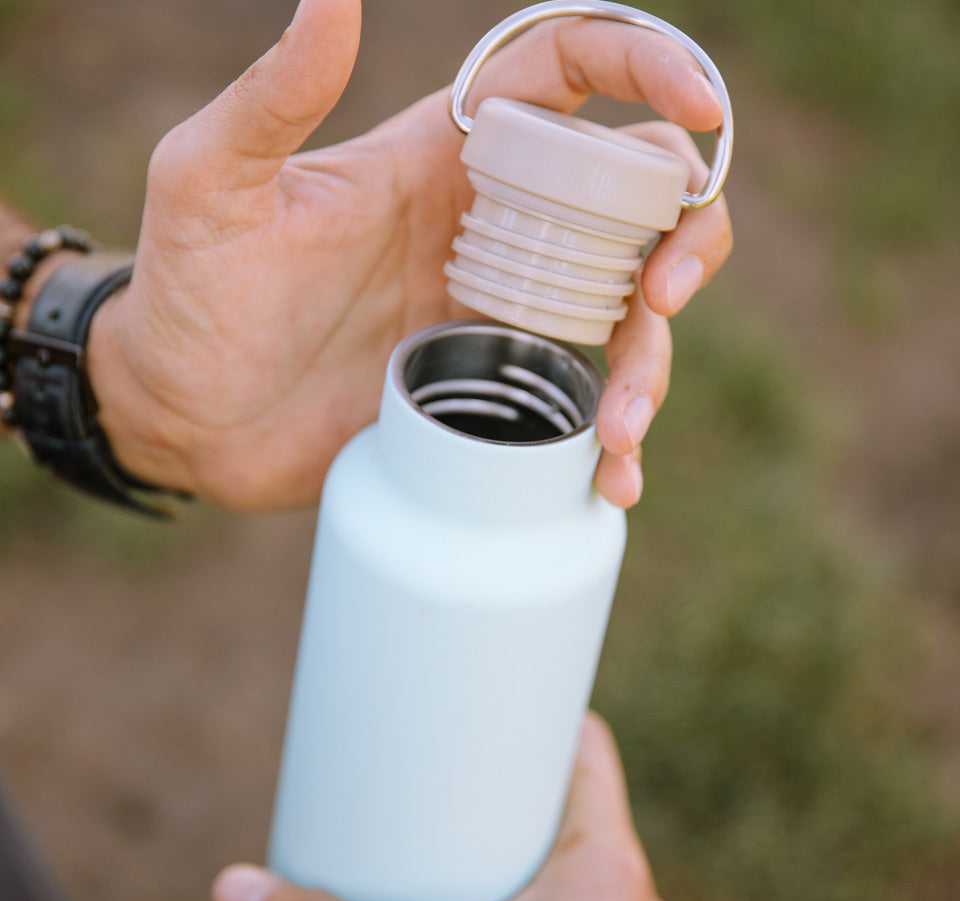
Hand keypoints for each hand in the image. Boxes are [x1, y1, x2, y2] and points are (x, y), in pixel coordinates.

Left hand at [88, 0, 731, 509]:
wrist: (187, 419)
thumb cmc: (190, 295)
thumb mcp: (212, 185)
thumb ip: (273, 97)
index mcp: (442, 159)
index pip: (570, 78)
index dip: (649, 71)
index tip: (700, 110)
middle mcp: (492, 231)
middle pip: (636, 201)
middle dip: (686, 237)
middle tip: (660, 300)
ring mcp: (500, 317)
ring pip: (627, 315)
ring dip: (651, 366)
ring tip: (617, 431)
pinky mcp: (494, 393)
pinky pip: (582, 401)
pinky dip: (615, 439)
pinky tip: (614, 477)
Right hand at [213, 712, 675, 900]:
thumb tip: (232, 888)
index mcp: (609, 871)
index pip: (585, 748)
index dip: (540, 708)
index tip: (487, 692)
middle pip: (565, 806)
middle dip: (503, 783)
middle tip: (439, 766)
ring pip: (565, 867)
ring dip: (511, 847)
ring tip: (445, 836)